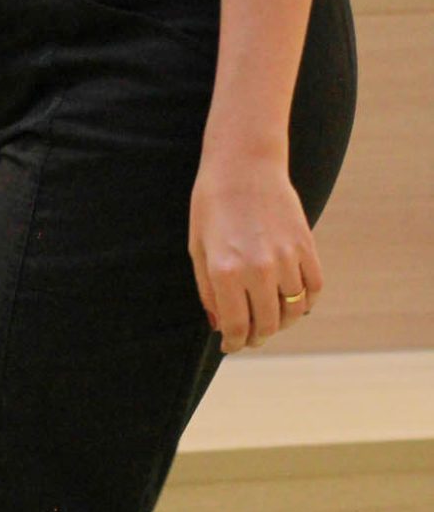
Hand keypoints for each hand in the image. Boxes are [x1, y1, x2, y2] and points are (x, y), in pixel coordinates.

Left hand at [189, 149, 320, 353]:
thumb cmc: (212, 206)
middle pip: (267, 324)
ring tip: (271, 319)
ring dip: (282, 322)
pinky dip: (305, 302)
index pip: (236, 326)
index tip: (231, 345)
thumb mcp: (198, 248)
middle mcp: (258, 269)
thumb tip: (218, 325)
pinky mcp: (306, 247)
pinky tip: (293, 301)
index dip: (234, 342)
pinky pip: (313, 288)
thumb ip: (208, 290)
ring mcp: (286, 258)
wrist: (244, 166)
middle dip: (257, 337)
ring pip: (292, 310)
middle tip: (251, 336)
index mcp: (225, 271)